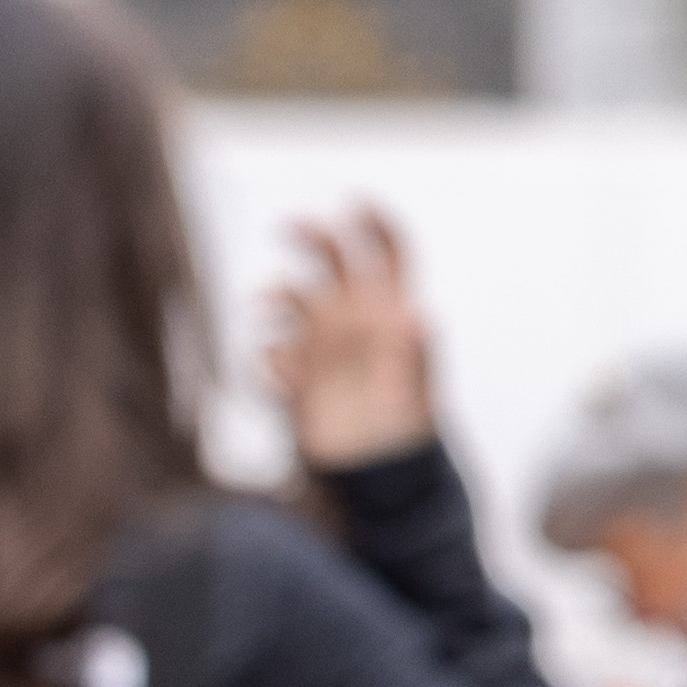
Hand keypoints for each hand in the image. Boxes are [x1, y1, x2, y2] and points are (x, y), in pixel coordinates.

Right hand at [257, 203, 436, 467]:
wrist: (380, 486)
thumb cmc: (407, 439)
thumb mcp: (420, 393)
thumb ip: (419, 352)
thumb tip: (422, 314)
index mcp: (391, 314)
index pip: (389, 252)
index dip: (375, 221)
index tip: (354, 200)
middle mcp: (356, 322)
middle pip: (332, 259)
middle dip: (310, 233)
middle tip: (286, 226)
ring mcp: (325, 348)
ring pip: (294, 298)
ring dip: (274, 296)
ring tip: (264, 312)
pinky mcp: (299, 381)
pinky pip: (272, 356)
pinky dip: (267, 361)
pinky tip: (277, 379)